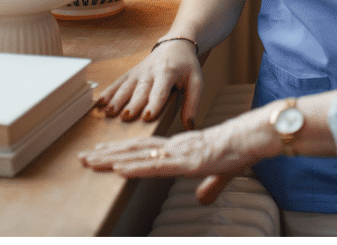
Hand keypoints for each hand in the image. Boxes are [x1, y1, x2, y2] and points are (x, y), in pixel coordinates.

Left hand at [79, 108, 276, 203]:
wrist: (253, 137)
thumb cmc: (240, 150)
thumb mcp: (222, 173)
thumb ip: (210, 186)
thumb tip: (202, 199)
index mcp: (182, 148)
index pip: (146, 149)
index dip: (122, 150)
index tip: (101, 152)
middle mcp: (175, 146)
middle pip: (135, 149)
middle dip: (107, 153)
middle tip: (82, 156)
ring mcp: (179, 152)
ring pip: (138, 155)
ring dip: (112, 158)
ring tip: (89, 161)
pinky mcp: (186, 160)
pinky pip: (155, 165)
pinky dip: (134, 166)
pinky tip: (117, 168)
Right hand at [95, 40, 202, 129]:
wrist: (176, 44)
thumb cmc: (186, 66)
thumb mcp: (196, 81)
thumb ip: (193, 103)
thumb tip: (190, 126)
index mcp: (168, 73)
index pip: (160, 90)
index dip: (154, 103)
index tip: (147, 116)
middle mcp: (151, 72)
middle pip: (140, 90)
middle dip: (132, 104)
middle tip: (125, 117)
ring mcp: (139, 72)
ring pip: (126, 86)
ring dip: (116, 99)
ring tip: (108, 112)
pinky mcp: (131, 73)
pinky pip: (118, 82)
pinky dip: (108, 92)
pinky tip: (99, 103)